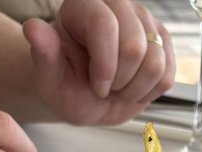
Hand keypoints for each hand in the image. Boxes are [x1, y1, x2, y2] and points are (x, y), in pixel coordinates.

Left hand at [23, 0, 175, 125]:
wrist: (83, 93)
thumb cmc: (64, 82)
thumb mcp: (48, 75)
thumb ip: (43, 53)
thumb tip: (33, 28)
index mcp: (83, 4)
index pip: (105, 26)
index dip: (104, 66)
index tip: (96, 86)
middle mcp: (117, 3)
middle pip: (135, 47)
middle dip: (120, 80)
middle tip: (105, 87)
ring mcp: (144, 19)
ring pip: (155, 63)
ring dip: (135, 88)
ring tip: (118, 87)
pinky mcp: (162, 39)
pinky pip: (167, 75)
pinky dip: (149, 91)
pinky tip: (132, 87)